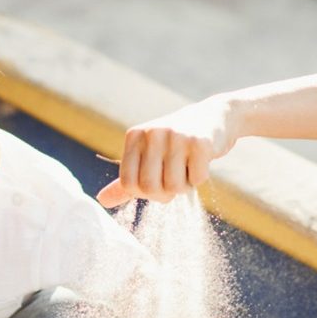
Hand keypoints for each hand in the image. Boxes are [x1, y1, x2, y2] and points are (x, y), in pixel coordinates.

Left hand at [96, 97, 234, 207]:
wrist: (215, 116)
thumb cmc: (176, 142)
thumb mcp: (147, 156)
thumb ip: (127, 179)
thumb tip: (101, 201)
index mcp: (134, 136)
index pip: (128, 184)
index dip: (144, 193)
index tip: (155, 184)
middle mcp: (152, 133)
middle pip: (150, 188)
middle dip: (164, 193)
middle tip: (174, 180)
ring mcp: (176, 136)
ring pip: (175, 187)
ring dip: (185, 186)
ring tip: (187, 168)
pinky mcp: (200, 141)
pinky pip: (197, 179)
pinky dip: (200, 178)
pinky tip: (201, 161)